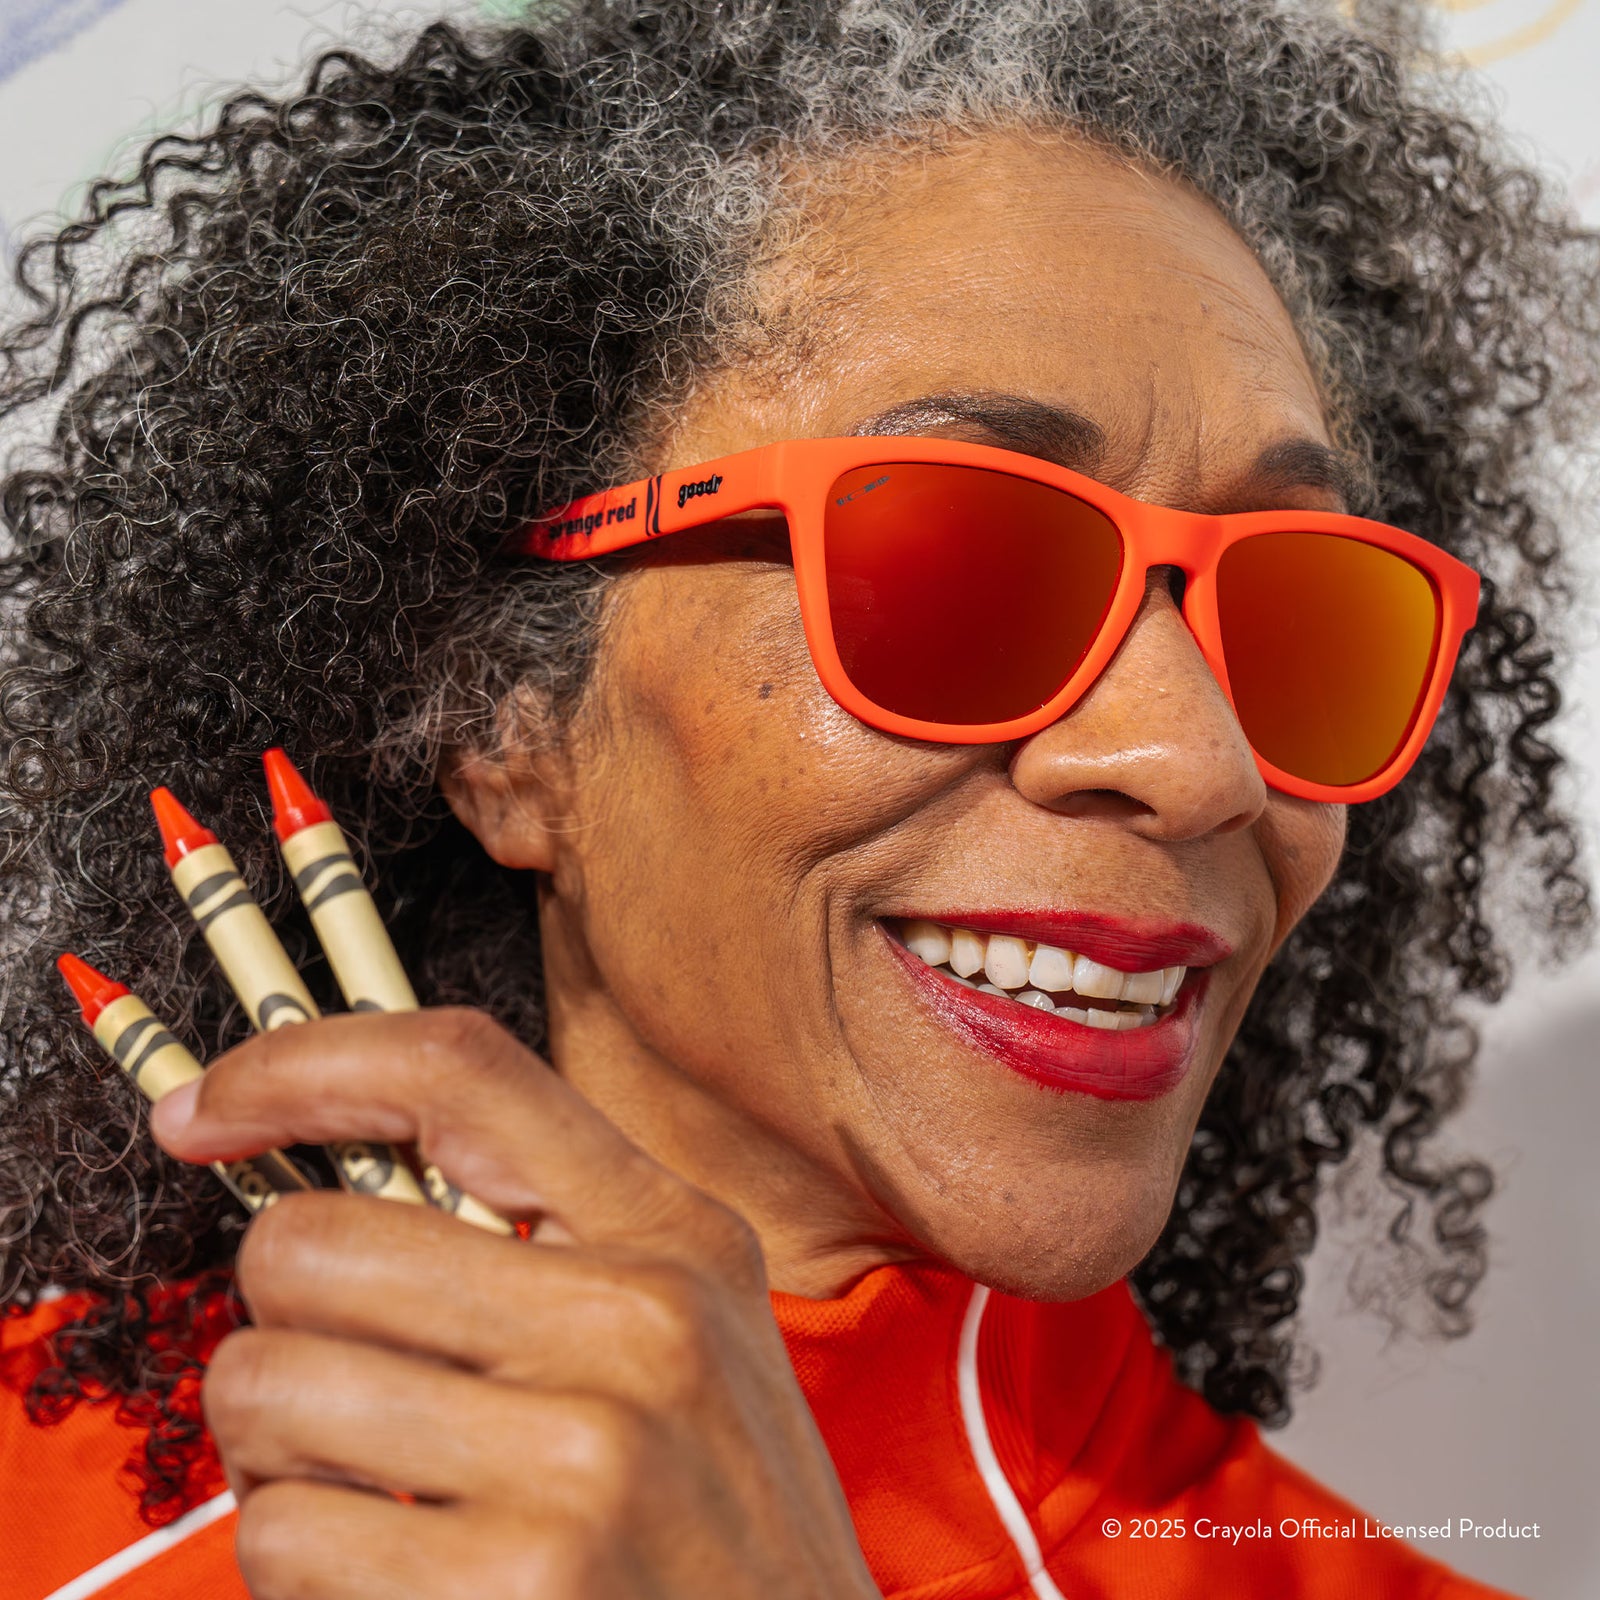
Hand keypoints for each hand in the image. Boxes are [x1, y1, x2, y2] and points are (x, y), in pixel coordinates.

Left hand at [150, 1009, 879, 1599]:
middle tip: (332, 1382)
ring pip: (264, 1390)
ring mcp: (579, 1464)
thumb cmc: (719, 1514)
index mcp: (673, 1235)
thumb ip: (554, 1233)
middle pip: (309, 1243)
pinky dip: (302, 1566)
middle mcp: (636, 1324)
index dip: (299, 1064)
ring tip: (368, 1492)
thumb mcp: (694, 1326)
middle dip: (278, 1321)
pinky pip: (281, 1538)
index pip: (459, 1073)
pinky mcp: (509, 1591)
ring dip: (276, 1454)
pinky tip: (395, 1577)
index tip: (206, 1109)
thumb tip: (326, 1178)